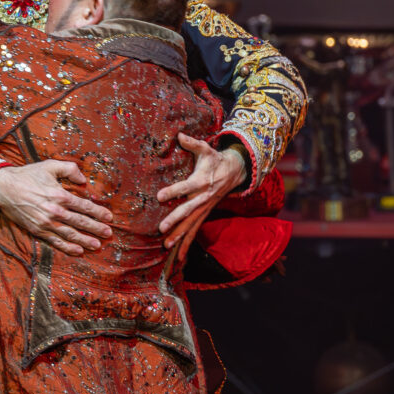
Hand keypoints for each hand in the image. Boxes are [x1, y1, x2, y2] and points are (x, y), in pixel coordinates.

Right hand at [0, 159, 113, 255]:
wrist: (3, 187)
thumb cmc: (27, 175)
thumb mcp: (49, 165)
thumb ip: (69, 169)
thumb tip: (83, 179)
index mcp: (60, 195)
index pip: (85, 206)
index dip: (98, 213)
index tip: (109, 217)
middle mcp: (55, 211)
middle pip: (80, 222)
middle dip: (96, 229)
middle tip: (108, 234)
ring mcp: (46, 223)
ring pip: (70, 234)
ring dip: (85, 241)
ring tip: (97, 245)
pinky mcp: (37, 230)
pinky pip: (55, 241)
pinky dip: (67, 247)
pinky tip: (78, 251)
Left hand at [157, 134, 249, 250]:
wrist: (235, 172)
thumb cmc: (214, 159)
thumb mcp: (206, 149)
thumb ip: (192, 143)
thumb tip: (179, 135)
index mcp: (201, 181)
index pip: (185, 187)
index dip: (173, 191)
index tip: (159, 195)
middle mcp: (203, 197)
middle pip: (188, 211)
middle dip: (175, 221)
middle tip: (161, 229)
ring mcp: (204, 209)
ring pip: (192, 225)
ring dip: (180, 236)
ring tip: (167, 246)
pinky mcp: (204, 215)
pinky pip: (195, 231)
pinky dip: (187, 244)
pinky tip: (178, 258)